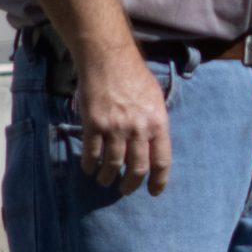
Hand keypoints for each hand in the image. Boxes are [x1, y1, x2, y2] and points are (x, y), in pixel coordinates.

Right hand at [76, 53, 171, 193]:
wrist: (108, 59)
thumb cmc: (134, 76)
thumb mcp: (155, 98)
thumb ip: (155, 123)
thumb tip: (154, 145)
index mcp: (157, 123)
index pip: (162, 161)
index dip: (158, 181)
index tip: (154, 192)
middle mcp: (138, 129)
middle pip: (137, 168)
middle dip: (131, 185)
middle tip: (125, 190)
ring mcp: (115, 128)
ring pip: (112, 165)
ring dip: (108, 177)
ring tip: (105, 180)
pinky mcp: (94, 125)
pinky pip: (92, 153)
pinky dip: (90, 165)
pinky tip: (89, 168)